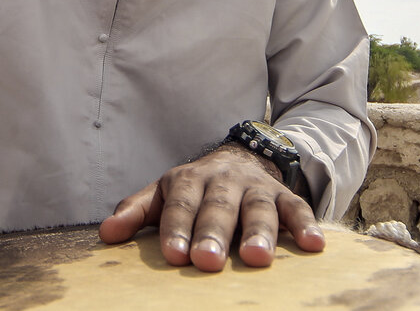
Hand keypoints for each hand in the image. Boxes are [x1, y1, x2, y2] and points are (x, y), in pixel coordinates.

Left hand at [98, 144, 323, 271]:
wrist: (241, 159)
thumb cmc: (195, 189)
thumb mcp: (163, 193)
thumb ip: (136, 211)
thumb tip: (105, 234)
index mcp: (188, 180)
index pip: (179, 204)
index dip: (176, 228)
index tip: (174, 254)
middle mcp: (222, 181)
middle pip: (217, 206)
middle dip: (212, 233)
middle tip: (207, 261)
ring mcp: (255, 187)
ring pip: (258, 208)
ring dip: (258, 232)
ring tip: (256, 258)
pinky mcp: (284, 196)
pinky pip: (297, 208)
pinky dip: (306, 225)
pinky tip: (313, 246)